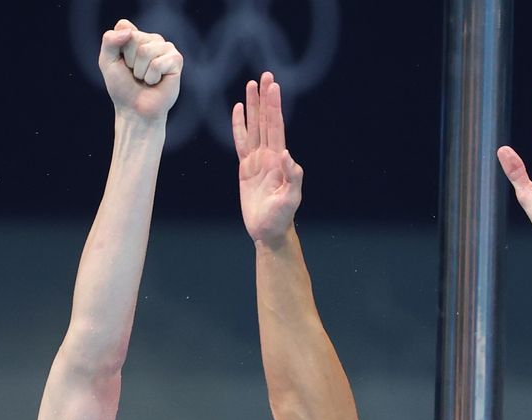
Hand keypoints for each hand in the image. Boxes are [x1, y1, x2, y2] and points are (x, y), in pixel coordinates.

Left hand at [98, 19, 181, 119]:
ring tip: (145, 78)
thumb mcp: (107, 62)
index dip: (118, 48)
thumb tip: (129, 32)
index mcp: (136, 35)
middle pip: (134, 38)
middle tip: (135, 74)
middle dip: (129, 61)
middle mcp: (152, 38)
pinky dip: (151, 77)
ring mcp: (166, 48)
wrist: (135, 111)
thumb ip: (109, 41)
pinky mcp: (176, 59)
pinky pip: (157, 63)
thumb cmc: (122, 88)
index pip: (123, 26)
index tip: (122, 63)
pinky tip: (156, 82)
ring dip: (140, 71)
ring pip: (145, 51)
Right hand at [232, 73, 302, 245]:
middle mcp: (269, 154)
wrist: (268, 230)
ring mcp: (257, 160)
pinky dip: (239, 126)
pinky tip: (238, 111)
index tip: (273, 86)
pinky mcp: (246, 168)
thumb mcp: (291, 199)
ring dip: (253, 106)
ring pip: (254, 127)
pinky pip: (241, 142)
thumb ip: (292, 177)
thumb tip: (287, 154)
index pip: (276, 126)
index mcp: (279, 159)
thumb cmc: (281, 217)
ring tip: (250, 85)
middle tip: (265, 76)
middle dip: (265, 98)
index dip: (274, 106)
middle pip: (266, 120)